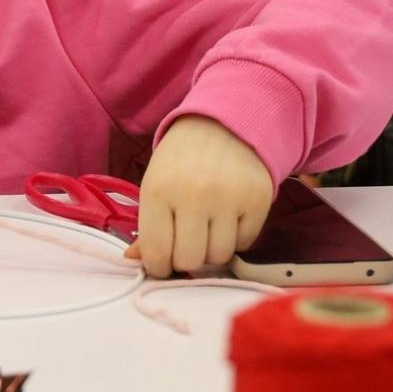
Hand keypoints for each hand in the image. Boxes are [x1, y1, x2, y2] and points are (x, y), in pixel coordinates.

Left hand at [123, 115, 273, 277]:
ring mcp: (229, 198)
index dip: (158, 267)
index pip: (157, 252)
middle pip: (190, 260)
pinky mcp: (258, 200)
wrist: (222, 125)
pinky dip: (235, 237)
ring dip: (212, 249)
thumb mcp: (155, 185)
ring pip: (219, 256)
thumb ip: (146, 225)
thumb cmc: (181, 159)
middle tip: (186, 242)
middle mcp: (193, 195)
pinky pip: (245, 243)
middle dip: (186, 258)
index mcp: (159, 191)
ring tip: (207, 226)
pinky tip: (228, 216)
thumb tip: (135, 260)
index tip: (162, 263)